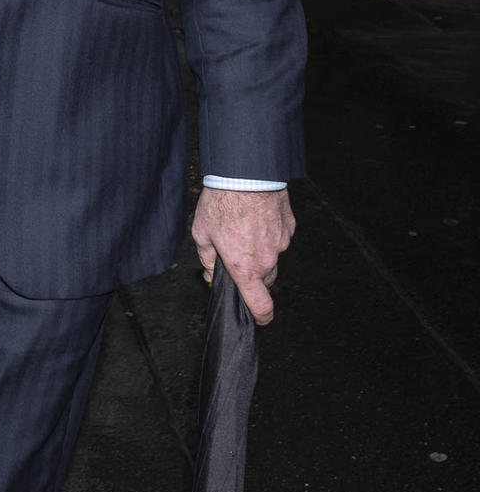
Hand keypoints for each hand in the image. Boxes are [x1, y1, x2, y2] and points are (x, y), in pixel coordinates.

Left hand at [190, 187, 294, 325]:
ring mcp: (281, 243)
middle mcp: (266, 259)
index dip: (260, 316)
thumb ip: (207, 259)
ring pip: (272, 257)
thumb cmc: (223, 201)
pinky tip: (255, 218)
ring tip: (243, 228)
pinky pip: (279, 238)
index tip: (258, 318)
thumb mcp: (202, 233)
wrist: (246, 173)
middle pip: (264, 279)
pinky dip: (269, 234)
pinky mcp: (289, 227)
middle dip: (251, 273)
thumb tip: (211, 272)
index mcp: (244, 267)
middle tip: (235, 252)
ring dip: (260, 251)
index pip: (260, 305)